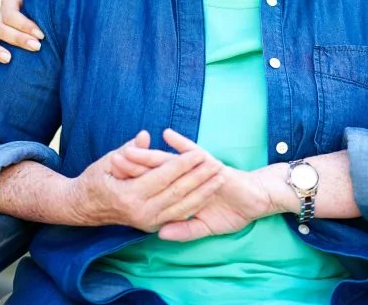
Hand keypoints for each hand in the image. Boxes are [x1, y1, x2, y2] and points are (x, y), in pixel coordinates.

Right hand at [0, 0, 42, 64]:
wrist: (50, 17)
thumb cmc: (48, 1)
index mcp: (11, 1)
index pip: (11, 13)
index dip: (24, 24)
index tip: (41, 35)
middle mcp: (0, 15)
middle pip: (1, 27)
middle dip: (18, 39)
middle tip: (36, 47)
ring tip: (8, 59)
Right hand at [69, 130, 225, 232]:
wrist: (83, 208)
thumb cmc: (95, 180)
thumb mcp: (108, 161)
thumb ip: (130, 149)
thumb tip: (146, 135)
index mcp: (129, 195)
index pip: (163, 177)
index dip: (183, 165)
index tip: (200, 153)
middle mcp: (140, 212)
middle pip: (177, 193)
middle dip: (200, 178)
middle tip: (217, 163)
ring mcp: (147, 222)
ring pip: (182, 207)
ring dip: (203, 192)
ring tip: (220, 177)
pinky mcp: (151, 226)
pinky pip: (178, 216)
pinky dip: (195, 204)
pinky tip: (208, 193)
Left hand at [112, 129, 276, 241]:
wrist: (257, 200)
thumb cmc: (232, 211)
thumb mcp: (205, 226)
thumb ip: (185, 229)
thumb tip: (161, 233)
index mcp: (181, 193)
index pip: (154, 189)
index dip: (135, 186)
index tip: (111, 185)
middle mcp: (185, 178)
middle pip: (154, 172)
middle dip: (133, 168)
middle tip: (109, 162)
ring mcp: (196, 169)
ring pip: (168, 161)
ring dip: (148, 155)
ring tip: (128, 149)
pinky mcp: (210, 162)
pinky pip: (192, 151)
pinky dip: (180, 143)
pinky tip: (166, 134)